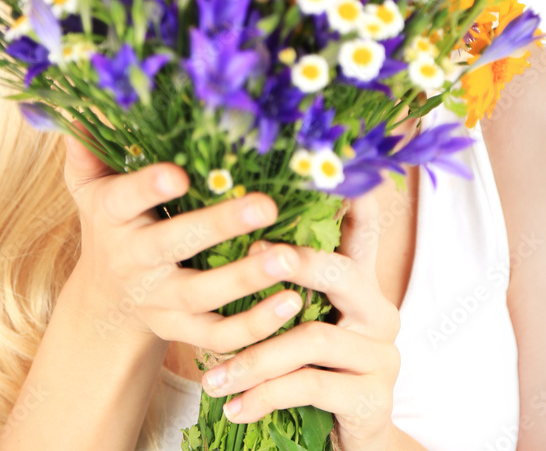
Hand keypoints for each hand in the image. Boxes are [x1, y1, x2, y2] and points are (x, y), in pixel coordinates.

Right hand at [62, 120, 305, 351]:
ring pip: (203, 296)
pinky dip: (256, 326)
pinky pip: (220, 336)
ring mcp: (159, 301)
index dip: (148, 188)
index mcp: (111, 217)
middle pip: (174, 244)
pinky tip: (293, 302)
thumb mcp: (89, 186)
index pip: (124, 200)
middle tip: (267, 205)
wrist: (106, 301)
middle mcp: (134, 260)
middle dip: (220, 226)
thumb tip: (80, 104)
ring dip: (247, 279)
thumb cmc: (110, 224)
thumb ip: (88, 148)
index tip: (179, 173)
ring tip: (288, 257)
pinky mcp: (183, 331)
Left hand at [200, 189, 401, 450]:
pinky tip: (233, 405)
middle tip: (257, 253)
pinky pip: (309, 386)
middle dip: (297, 261)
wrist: (349, 438)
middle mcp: (379, 311)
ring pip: (312, 337)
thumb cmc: (314, 368)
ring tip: (211, 373)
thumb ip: (286, 285)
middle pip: (341, 273)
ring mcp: (380, 355)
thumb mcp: (304, 321)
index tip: (339, 169)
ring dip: (255, 356)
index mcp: (361, 285)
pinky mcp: (372, 397)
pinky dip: (264, 394)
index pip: (364, 233)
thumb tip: (238, 240)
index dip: (357, 201)